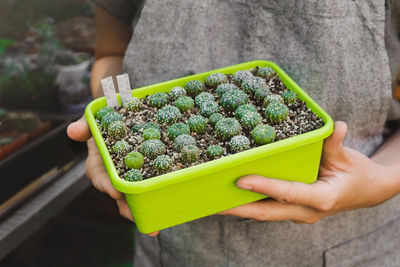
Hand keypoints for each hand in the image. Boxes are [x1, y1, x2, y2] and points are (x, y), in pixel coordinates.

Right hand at [67, 116, 159, 235]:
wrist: (121, 113)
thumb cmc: (106, 119)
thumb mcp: (94, 120)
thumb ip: (85, 125)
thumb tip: (72, 131)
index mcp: (100, 162)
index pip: (99, 176)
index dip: (106, 185)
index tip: (115, 192)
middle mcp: (115, 172)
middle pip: (119, 193)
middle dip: (127, 207)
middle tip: (136, 218)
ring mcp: (132, 173)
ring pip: (136, 193)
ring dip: (144, 208)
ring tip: (155, 225)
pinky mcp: (148, 169)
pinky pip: (152, 182)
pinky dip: (159, 192)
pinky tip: (171, 203)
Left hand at [219, 121, 397, 223]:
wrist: (366, 191)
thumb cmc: (357, 174)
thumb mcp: (348, 158)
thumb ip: (336, 144)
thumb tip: (338, 126)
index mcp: (322, 198)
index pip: (288, 193)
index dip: (265, 187)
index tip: (241, 180)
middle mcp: (306, 210)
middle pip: (267, 212)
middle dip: (238, 209)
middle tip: (212, 202)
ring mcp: (297, 213)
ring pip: (263, 212)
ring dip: (239, 207)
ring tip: (213, 199)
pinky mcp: (292, 209)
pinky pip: (267, 207)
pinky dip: (249, 202)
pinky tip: (231, 193)